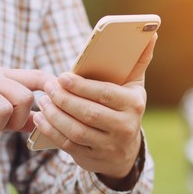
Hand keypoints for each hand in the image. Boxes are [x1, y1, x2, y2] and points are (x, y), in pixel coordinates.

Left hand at [33, 34, 157, 182]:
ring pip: (76, 130)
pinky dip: (51, 131)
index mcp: (134, 105)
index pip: (106, 94)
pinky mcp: (92, 159)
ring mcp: (109, 146)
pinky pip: (68, 145)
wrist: (125, 151)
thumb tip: (151, 34)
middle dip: (64, 99)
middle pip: (89, 113)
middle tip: (48, 87)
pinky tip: (41, 119)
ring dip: (55, 115)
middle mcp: (125, 127)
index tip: (63, 77)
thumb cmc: (125, 109)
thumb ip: (139, 60)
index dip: (82, 87)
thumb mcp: (134, 87)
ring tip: (43, 101)